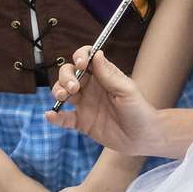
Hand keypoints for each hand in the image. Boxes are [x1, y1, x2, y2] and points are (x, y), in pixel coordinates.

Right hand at [45, 48, 162, 155]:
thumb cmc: (139, 110)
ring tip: (63, 96)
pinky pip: (64, 118)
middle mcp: (91, 87)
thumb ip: (109, 75)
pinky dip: (54, 117)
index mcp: (103, 76)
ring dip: (57, 91)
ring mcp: (84, 104)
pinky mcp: (81, 122)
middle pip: (69, 74)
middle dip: (66, 77)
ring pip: (62, 92)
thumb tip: (96, 54)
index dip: (79, 57)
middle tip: (74, 87)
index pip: (86, 59)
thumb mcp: (126, 90)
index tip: (80, 64)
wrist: (142, 137)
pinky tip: (50, 115)